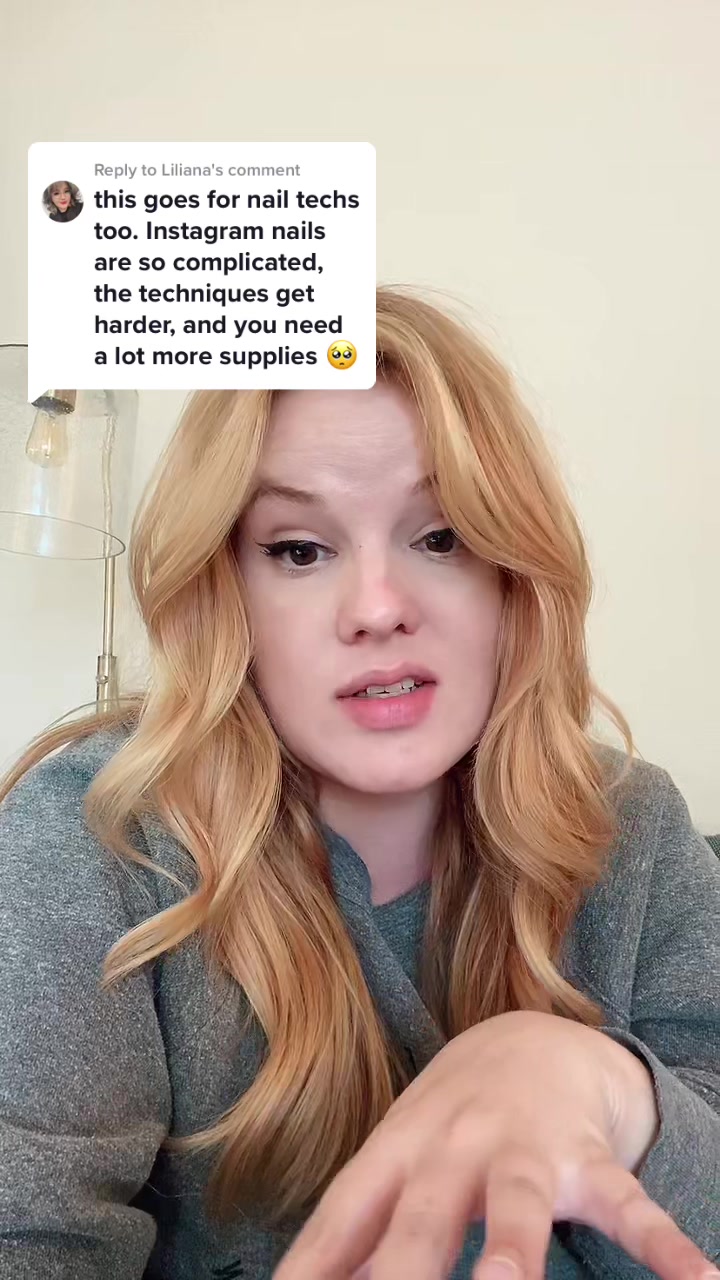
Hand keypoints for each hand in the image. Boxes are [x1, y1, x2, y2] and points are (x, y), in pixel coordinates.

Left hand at [273, 1010, 718, 1279]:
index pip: (346, 1215)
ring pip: (519, 1201)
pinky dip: (666, 1247)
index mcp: (398, 1151)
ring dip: (514, 1249)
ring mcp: (527, 1149)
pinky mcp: (591, 1160)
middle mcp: (457, 1146)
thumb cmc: (447, 1120)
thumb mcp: (394, 1163)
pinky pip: (632, 1206)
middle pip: (425, 1216)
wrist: (532, 1039)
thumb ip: (348, 1232)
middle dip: (404, 1272)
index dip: (314, 1268)